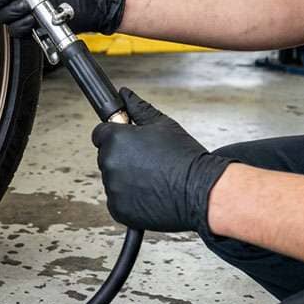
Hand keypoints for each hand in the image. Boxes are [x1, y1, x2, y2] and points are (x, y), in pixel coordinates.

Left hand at [91, 88, 234, 234]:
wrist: (203, 191)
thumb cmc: (186, 157)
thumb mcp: (164, 124)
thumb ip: (138, 108)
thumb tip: (125, 94)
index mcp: (116, 139)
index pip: (100, 133)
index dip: (116, 136)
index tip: (129, 142)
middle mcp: (109, 162)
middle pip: (106, 157)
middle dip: (122, 157)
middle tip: (149, 162)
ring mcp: (112, 188)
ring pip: (113, 180)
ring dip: (126, 179)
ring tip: (154, 179)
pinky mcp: (118, 209)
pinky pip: (118, 201)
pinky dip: (130, 200)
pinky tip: (150, 194)